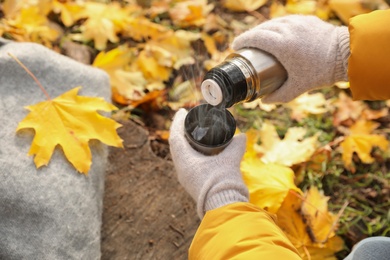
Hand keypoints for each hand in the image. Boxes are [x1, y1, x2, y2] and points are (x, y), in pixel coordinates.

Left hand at [169, 109, 248, 217]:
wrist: (224, 207)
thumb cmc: (224, 182)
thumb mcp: (230, 160)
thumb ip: (236, 146)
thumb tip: (242, 135)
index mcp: (185, 161)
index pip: (175, 137)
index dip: (177, 122)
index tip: (182, 111)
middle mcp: (181, 170)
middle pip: (176, 146)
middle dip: (181, 131)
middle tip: (189, 121)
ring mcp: (185, 178)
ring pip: (180, 156)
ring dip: (185, 143)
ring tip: (193, 134)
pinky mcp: (191, 184)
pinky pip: (186, 163)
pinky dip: (190, 154)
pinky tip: (197, 152)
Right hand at [232, 15, 349, 103]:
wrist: (346, 55)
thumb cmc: (321, 72)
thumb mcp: (298, 87)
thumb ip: (279, 96)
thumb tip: (265, 101)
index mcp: (282, 45)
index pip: (255, 37)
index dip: (242, 40)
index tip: (235, 46)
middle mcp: (287, 29)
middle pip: (261, 29)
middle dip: (250, 35)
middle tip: (245, 45)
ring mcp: (298, 22)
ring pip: (274, 23)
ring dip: (263, 30)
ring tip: (259, 39)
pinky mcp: (307, 20)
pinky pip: (286, 21)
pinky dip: (278, 27)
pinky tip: (277, 33)